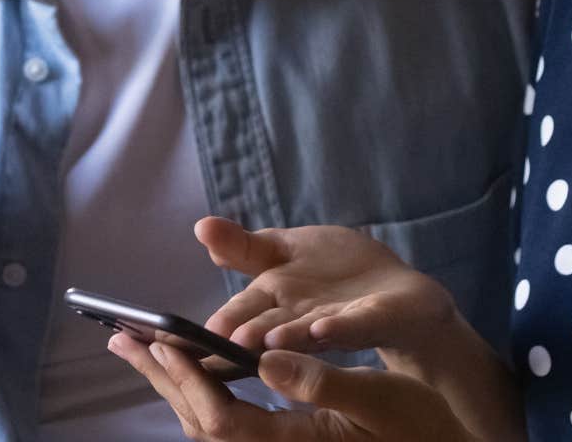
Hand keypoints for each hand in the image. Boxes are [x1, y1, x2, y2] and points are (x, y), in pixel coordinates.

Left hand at [109, 334, 479, 441]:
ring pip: (206, 428)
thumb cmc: (422, 425)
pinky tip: (189, 369)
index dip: (186, 382)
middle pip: (199, 426)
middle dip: (160, 380)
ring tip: (141, 348)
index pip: (221, 421)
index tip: (159, 342)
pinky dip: (197, 394)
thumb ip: (323, 380)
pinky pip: (226, 425)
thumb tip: (265, 361)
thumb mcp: (381, 399)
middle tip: (121, 339)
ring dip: (171, 386)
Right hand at [195, 218, 458, 373]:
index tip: (173, 340)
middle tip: (217, 343)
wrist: (398, 292)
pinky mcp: (371, 319)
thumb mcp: (286, 250)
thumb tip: (201, 226)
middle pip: (265, 328)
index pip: (237, 313)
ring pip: (303, 333)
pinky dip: (336, 326)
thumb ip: (244, 247)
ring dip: (285, 337)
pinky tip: (322, 327)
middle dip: (243, 335)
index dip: (211, 326)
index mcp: (274, 302)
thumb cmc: (335, 275)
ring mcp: (334, 321)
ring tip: (265, 340)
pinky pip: (354, 324)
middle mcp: (298, 319)